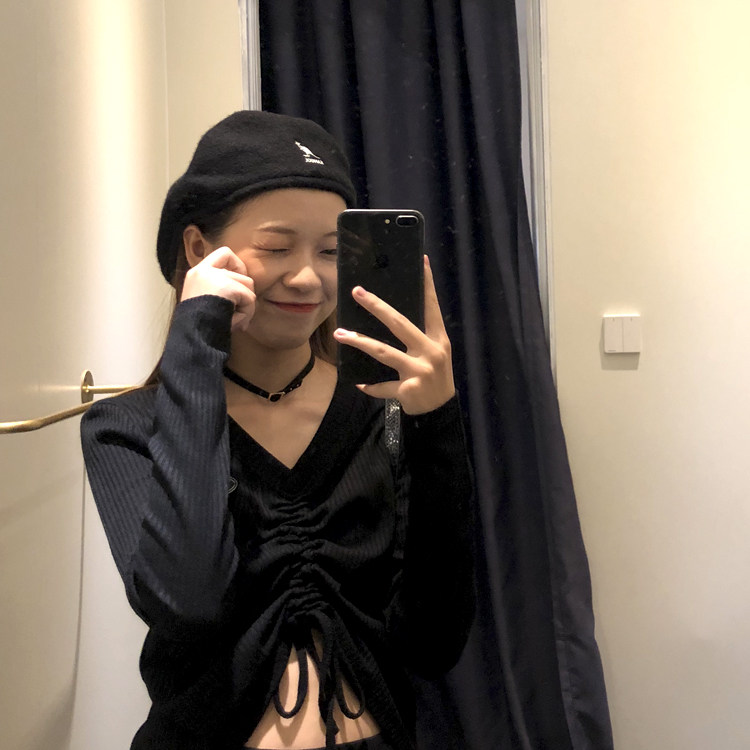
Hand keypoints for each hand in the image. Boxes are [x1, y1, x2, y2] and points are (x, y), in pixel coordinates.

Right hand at [181, 246, 255, 330]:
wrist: (191, 336)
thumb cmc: (199, 328)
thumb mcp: (206, 305)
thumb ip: (221, 293)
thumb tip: (248, 297)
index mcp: (197, 274)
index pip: (224, 254)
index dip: (237, 266)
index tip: (238, 286)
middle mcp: (204, 271)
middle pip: (243, 275)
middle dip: (245, 296)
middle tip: (237, 313)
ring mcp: (215, 277)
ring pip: (248, 286)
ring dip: (246, 307)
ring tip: (234, 321)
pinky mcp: (227, 287)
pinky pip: (249, 298)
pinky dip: (246, 313)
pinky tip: (234, 323)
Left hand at [333, 256, 454, 414]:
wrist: (440, 412)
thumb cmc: (434, 377)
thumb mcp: (435, 353)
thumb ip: (420, 336)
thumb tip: (390, 315)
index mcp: (439, 339)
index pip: (431, 307)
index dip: (427, 284)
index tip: (420, 262)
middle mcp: (430, 351)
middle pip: (399, 323)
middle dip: (376, 306)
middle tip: (357, 292)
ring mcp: (419, 371)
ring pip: (383, 351)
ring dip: (359, 341)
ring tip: (339, 334)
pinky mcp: (407, 388)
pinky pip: (382, 385)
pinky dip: (370, 385)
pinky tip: (359, 383)